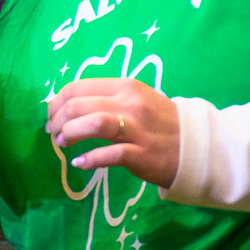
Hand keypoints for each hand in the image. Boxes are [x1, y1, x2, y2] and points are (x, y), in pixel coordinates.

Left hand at [47, 77, 179, 185]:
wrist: (196, 146)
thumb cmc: (158, 123)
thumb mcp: (135, 100)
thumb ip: (105, 99)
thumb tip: (65, 105)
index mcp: (126, 87)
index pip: (77, 88)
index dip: (56, 103)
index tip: (52, 117)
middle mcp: (131, 104)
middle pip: (78, 106)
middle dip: (58, 120)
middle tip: (55, 133)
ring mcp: (138, 129)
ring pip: (92, 124)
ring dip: (69, 134)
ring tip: (63, 143)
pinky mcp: (142, 153)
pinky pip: (109, 154)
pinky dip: (89, 159)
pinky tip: (80, 162)